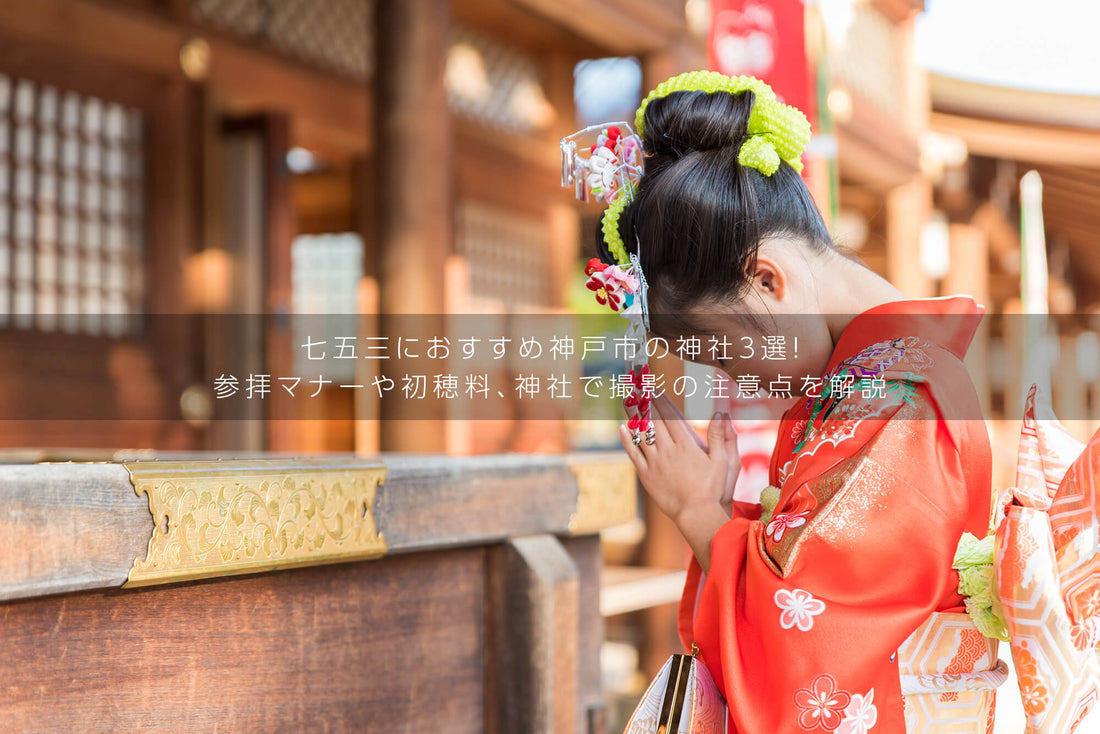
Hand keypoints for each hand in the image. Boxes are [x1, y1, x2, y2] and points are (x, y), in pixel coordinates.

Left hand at [619, 398, 741, 570]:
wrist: (697, 515)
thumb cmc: (714, 489)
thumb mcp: (725, 461)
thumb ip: (723, 437)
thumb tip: (720, 413)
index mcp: (686, 445)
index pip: (670, 416)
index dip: (660, 399)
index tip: (653, 387)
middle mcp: (668, 450)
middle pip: (653, 420)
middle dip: (644, 401)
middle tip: (636, 386)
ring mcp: (655, 463)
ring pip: (641, 434)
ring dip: (633, 415)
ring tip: (627, 400)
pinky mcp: (646, 476)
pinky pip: (633, 454)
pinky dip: (627, 440)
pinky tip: (622, 428)